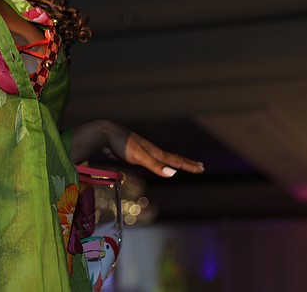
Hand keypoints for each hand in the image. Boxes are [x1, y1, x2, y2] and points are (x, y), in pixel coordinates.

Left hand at [70, 119, 203, 176]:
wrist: (104, 133)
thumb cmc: (121, 144)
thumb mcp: (139, 156)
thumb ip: (155, 165)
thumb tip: (173, 174)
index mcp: (154, 152)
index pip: (175, 160)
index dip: (188, 165)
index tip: (202, 168)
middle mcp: (151, 150)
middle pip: (172, 158)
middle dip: (186, 163)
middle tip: (200, 166)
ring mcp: (142, 151)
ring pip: (162, 159)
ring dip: (174, 162)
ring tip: (182, 164)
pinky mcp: (133, 153)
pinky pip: (151, 160)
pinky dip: (159, 163)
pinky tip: (157, 164)